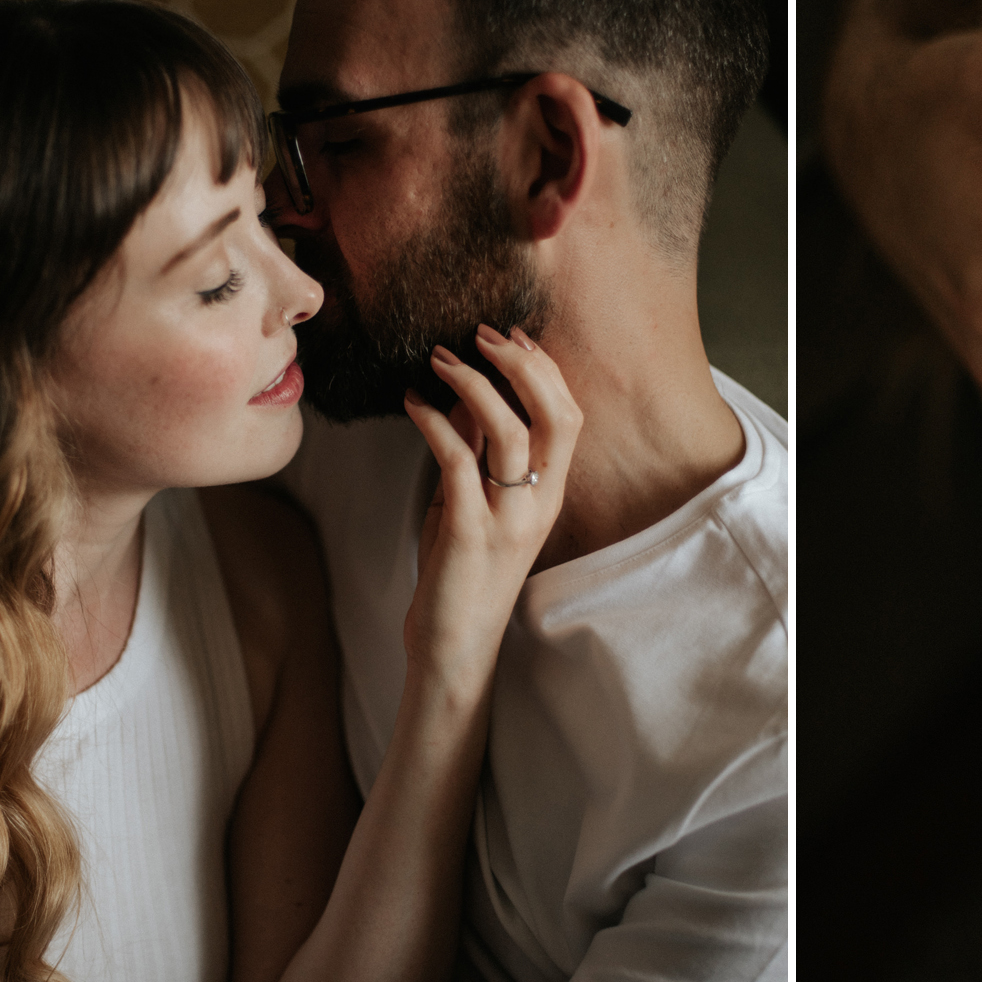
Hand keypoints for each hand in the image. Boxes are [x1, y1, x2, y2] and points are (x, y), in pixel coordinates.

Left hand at [400, 325, 581, 683]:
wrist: (455, 646)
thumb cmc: (462, 573)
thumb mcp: (476, 504)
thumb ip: (479, 454)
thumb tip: (468, 396)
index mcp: (550, 493)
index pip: (569, 415)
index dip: (545, 368)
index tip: (511, 337)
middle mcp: (540, 502)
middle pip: (556, 415)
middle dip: (522, 365)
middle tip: (482, 335)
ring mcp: (509, 518)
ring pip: (510, 431)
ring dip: (474, 385)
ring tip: (440, 361)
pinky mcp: (471, 532)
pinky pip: (458, 462)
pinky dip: (434, 423)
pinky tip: (413, 404)